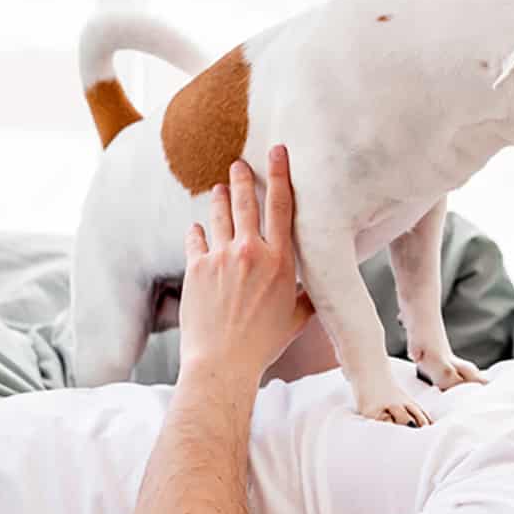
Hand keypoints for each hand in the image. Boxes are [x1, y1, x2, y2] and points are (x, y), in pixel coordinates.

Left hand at [178, 145, 315, 380]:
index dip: (280, 174)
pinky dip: (197, 231)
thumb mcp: (295, 319)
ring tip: (219, 187)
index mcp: (281, 261)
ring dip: (220, 198)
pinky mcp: (196, 268)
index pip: (283, 206)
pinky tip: (197, 228)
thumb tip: (317, 290)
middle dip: (244, 178)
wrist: (222, 362)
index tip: (278, 151)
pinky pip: (195, 239)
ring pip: (219, 215)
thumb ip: (307, 296)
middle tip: (239, 163)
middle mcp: (251, 252)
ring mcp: (220, 257)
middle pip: (247, 202)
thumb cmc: (262, 344)